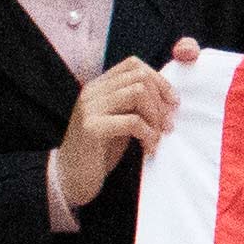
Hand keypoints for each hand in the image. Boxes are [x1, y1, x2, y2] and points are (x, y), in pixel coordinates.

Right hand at [49, 56, 177, 209]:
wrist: (71, 178)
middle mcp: (92, 92)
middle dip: (161, 100)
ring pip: (138, 93)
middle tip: (167, 126)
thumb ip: (135, 105)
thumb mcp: (119, 120)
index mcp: (98, 87)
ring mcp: (90, 108)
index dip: (159, 80)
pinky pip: (132, 121)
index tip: (173, 103)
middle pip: (140, 77)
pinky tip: (148, 149)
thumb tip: (169, 99)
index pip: (134, 65)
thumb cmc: (99, 151)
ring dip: (155, 117)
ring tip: (156, 137)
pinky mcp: (92, 128)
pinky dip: (148, 134)